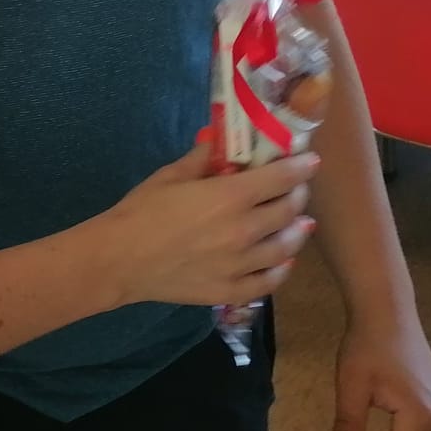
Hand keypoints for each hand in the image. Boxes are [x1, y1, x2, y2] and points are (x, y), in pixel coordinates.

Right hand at [93, 148, 318, 308]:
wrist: (120, 259)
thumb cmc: (142, 211)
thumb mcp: (171, 175)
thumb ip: (202, 158)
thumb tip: (219, 139)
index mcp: (230, 197)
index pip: (280, 178)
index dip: (300, 167)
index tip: (310, 161)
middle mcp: (244, 231)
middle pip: (288, 211)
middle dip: (298, 196)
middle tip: (297, 190)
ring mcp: (240, 265)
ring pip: (286, 248)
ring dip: (297, 232)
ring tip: (300, 224)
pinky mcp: (231, 291)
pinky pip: (268, 282)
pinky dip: (281, 270)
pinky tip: (282, 261)